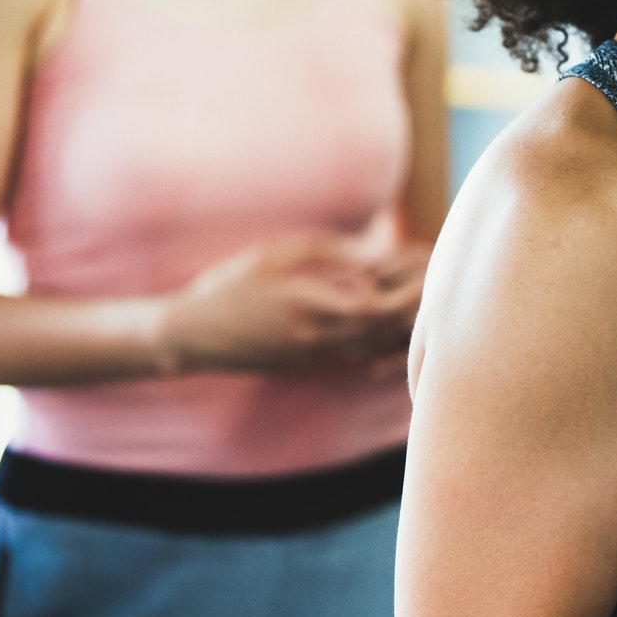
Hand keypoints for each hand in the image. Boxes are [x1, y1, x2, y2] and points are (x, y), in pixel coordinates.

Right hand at [159, 234, 424, 374]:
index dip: (401, 299)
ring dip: (392, 330)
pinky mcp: (303, 365)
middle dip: (406, 315)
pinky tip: (384, 324)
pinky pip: (350, 355)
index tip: (417, 280)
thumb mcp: (272, 255)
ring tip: (411, 304)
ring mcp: (309, 357)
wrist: (191, 335)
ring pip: (368, 348)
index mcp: (306, 307)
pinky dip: (372, 341)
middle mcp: (313, 338)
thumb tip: (369, 250)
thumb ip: (323, 250)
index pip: (371, 311)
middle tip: (426, 291)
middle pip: (378, 333)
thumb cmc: (229, 287)